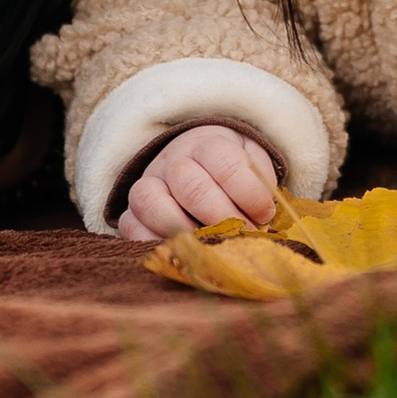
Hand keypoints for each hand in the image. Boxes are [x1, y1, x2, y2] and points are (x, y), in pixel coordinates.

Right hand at [117, 124, 279, 246]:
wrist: (194, 160)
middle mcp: (173, 161)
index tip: (265, 214)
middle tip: (244, 236)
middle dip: (223, 217)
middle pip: (191, 186)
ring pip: (152, 202)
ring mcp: (148, 184)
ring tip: (213, 247)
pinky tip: (182, 253)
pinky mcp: (131, 211)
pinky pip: (131, 227)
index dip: (249, 193)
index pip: (226, 162)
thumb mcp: (252, 163)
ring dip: (186, 230)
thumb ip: (261, 185)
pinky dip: (153, 243)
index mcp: (208, 143)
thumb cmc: (231, 170)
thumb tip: (266, 221)